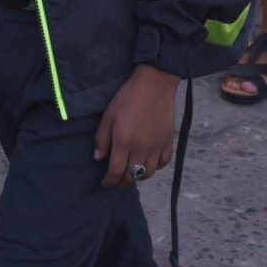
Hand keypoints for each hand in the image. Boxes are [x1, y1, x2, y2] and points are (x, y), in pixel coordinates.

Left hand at [94, 65, 178, 188]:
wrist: (155, 83)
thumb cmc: (128, 97)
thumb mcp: (109, 115)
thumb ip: (102, 138)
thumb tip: (98, 158)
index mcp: (124, 142)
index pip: (115, 172)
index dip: (109, 181)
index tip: (105, 183)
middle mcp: (141, 149)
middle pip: (131, 176)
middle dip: (122, 182)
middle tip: (116, 181)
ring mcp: (156, 146)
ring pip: (148, 173)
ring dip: (137, 176)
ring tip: (131, 172)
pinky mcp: (168, 141)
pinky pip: (163, 163)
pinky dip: (155, 167)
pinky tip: (148, 163)